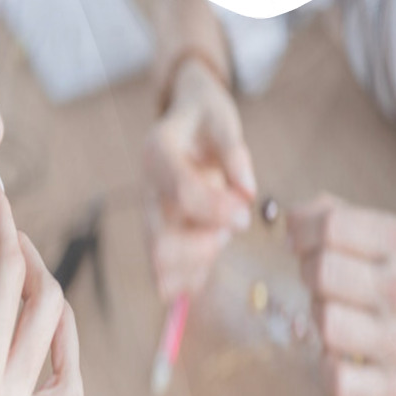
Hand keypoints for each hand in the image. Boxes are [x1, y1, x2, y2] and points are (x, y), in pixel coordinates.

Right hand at [142, 57, 256, 301]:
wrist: (184, 122)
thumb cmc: (205, 119)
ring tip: (219, 237)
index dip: (217, 210)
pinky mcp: (158, 233)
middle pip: (160, 241)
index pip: (183, 193)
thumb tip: (247, 193)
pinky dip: (190, 276)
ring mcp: (149, 215)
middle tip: (229, 233)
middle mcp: (147, 189)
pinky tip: (209, 259)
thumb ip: (235, 154)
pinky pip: (167, 271)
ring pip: (160, 262)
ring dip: (196, 264)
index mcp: (158, 153)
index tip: (245, 214)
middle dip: (201, 249)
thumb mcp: (222, 120)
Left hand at [286, 192, 395, 395]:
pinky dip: (329, 370)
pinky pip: (337, 378)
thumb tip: (293, 217)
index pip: (331, 225)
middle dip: (309, 276)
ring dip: (321, 323)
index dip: (303, 232)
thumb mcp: (385, 245)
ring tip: (340, 321)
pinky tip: (344, 360)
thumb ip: (337, 219)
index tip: (299, 243)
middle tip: (322, 285)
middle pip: (322, 270)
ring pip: (326, 323)